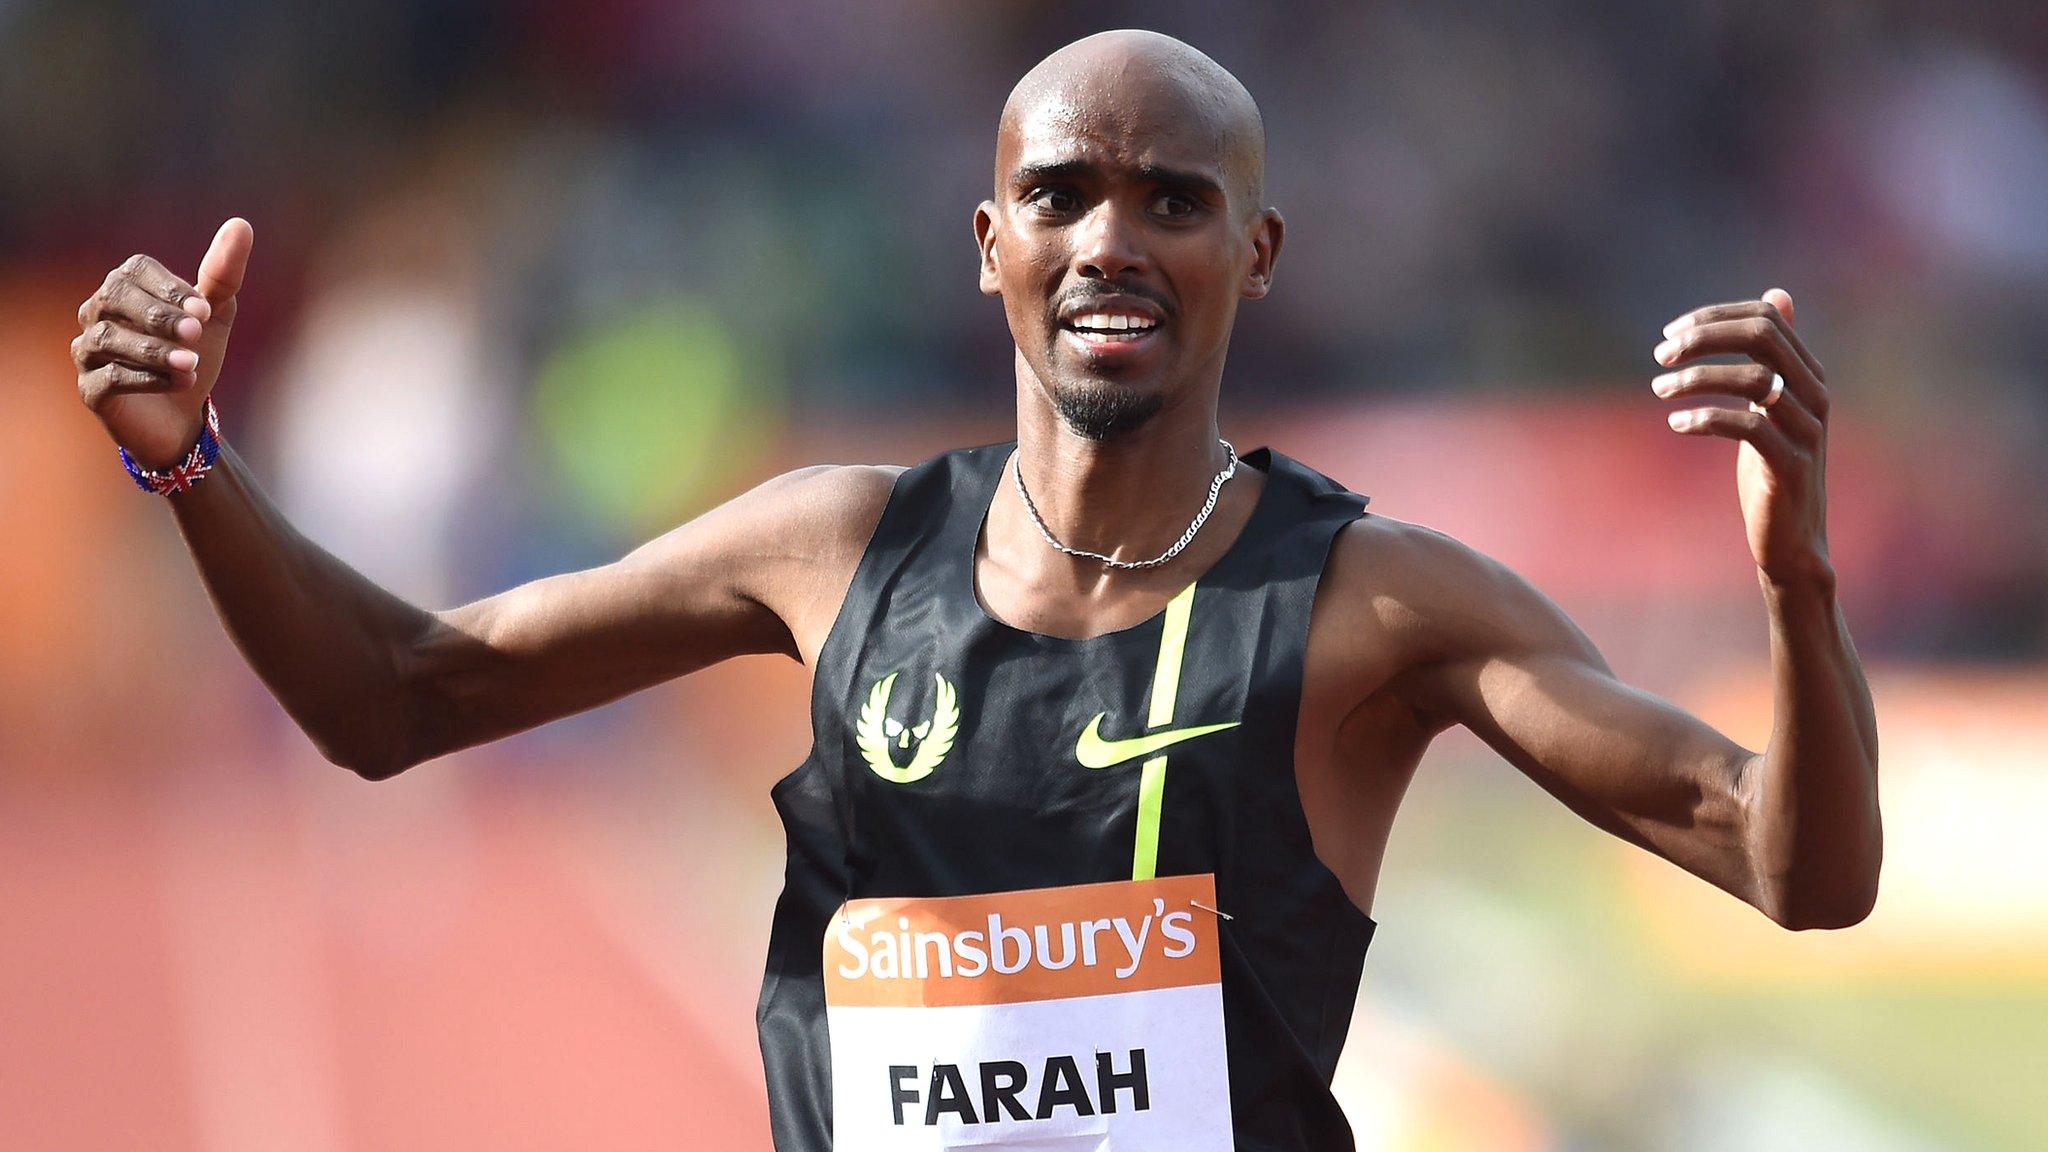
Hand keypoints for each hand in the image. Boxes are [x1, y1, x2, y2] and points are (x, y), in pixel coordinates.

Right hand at [73, 218, 254, 469]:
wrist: (185, 412)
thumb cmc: (194, 353)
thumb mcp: (215, 314)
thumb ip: (224, 273)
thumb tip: (241, 224)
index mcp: (126, 287)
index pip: (136, 270)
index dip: (168, 287)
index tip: (205, 308)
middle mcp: (97, 312)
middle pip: (114, 296)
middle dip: (158, 314)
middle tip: (197, 330)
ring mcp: (88, 350)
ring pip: (107, 338)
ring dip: (153, 350)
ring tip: (192, 363)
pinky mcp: (91, 389)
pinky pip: (108, 378)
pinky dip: (145, 378)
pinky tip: (180, 382)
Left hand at [1651, 287, 1832, 587]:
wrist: (1792, 538)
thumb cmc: (1773, 467)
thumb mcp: (1772, 404)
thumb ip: (1772, 355)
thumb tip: (1778, 295)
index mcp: (1808, 373)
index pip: (1765, 319)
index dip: (1715, 318)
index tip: (1671, 334)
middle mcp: (1815, 394)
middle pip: (1762, 337)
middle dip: (1705, 337)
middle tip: (1661, 355)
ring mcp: (1806, 429)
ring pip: (1753, 379)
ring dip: (1696, 378)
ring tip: (1658, 388)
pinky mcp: (1790, 464)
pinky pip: (1747, 426)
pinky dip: (1705, 418)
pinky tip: (1676, 422)